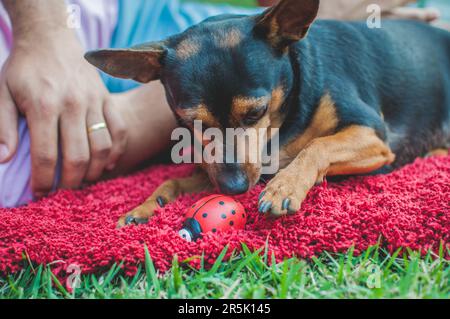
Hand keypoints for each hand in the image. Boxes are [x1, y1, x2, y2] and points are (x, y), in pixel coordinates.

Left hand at [0, 28, 126, 196]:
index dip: (43, 180)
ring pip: (102, 147)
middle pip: (77, 156)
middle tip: (63, 192)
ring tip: (83, 181)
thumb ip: (3, 126)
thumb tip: (3, 159)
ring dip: (94, 171)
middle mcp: (73, 105)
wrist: (51, 37)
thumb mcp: (2, 92)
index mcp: (44, 105)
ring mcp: (94, 102)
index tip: (40, 193)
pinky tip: (107, 164)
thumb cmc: (24, 68)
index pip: (45, 155)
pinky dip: (117, 151)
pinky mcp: (107, 99)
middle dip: (69, 182)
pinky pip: (120, 130)